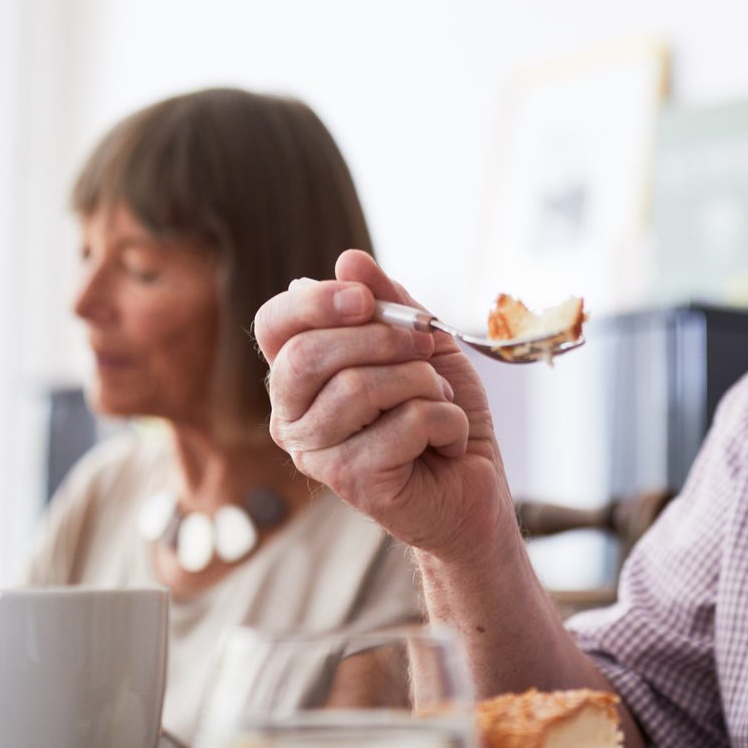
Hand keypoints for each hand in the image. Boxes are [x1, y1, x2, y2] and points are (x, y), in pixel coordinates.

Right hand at [256, 249, 515, 560]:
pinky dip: (447, 422)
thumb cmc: (440, 412)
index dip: (315, 301)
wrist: (474, 486)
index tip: (364, 299)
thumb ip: (387, 302)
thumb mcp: (421, 342)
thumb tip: (348, 260)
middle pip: (307, 354)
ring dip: (425, 384)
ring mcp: (315, 454)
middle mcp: (292, 416)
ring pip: (361, 387)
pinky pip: (405, 423)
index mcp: (299, 377)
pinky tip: (449, 442)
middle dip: (382, 338)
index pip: (274, 325)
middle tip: (426, 348)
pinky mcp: (351, 481)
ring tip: (441, 401)